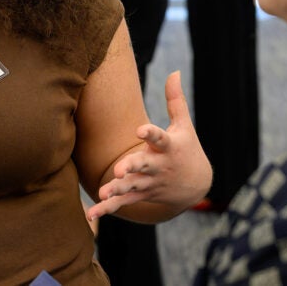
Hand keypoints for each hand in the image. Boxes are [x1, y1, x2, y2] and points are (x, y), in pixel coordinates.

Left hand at [86, 72, 211, 220]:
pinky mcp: (142, 195)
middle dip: (133, 166)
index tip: (139, 129)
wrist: (196, 186)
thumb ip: (175, 100)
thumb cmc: (187, 148)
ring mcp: (150, 183)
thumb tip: (173, 71)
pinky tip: (90, 214)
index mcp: (169, 147)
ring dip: (117, 190)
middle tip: (120, 169)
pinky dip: (107, 209)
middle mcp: (159, 166)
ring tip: (102, 191)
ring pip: (132, 187)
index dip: (150, 133)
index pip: (160, 138)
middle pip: (144, 165)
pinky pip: (123, 204)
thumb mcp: (185, 125)